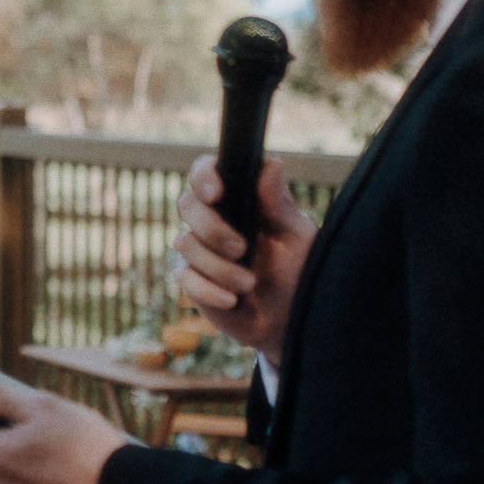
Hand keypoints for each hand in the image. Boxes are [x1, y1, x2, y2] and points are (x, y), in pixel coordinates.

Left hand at [0, 379, 128, 483]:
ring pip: (21, 475)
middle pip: (1, 453)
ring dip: (38, 465)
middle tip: (58, 435)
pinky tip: (77, 479)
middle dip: (22, 442)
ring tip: (72, 458)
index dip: (5, 417)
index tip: (33, 417)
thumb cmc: (82, 445)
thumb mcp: (40, 406)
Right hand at [174, 155, 315, 369]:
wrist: (291, 319)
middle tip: (241, 249)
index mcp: (238, 199)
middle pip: (187, 204)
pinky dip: (208, 289)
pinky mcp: (191, 279)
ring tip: (248, 284)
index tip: (216, 193)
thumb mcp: (296, 237)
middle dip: (212, 228)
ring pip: (185, 243)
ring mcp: (198, 249)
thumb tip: (272, 163)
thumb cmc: (298, 272)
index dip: (204, 175)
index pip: (207, 171)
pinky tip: (231, 299)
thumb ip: (279, 204)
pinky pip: (184, 277)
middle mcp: (213, 219)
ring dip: (219, 266)